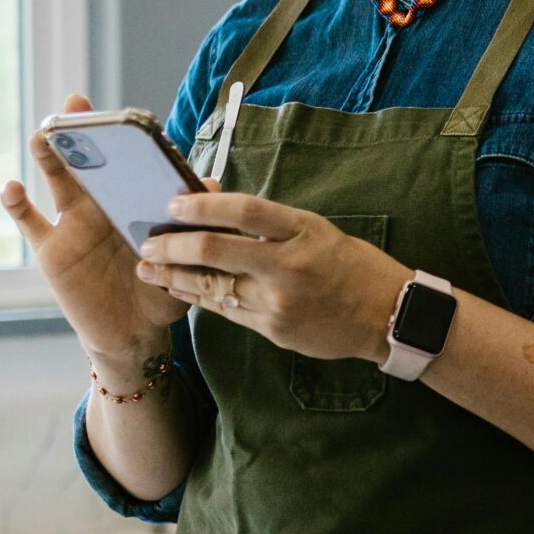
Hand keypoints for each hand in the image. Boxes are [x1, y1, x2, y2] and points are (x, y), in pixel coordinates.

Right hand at [0, 94, 193, 376]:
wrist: (135, 335)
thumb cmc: (161, 292)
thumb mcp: (184, 258)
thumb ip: (193, 224)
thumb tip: (212, 185)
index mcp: (133, 202)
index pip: (127, 162)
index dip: (123, 138)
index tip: (123, 115)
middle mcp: (101, 206)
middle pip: (87, 161)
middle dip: (80, 131)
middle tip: (75, 103)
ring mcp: (72, 225)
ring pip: (57, 182)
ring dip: (48, 157)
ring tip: (43, 135)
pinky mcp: (52, 251)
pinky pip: (30, 224)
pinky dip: (17, 205)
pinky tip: (11, 187)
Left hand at [137, 192, 410, 364]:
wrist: (386, 315)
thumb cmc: (350, 265)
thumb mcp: (316, 230)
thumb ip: (270, 224)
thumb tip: (218, 209)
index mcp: (303, 231)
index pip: (245, 210)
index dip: (204, 205)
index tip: (173, 204)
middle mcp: (288, 266)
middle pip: (217, 252)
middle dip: (174, 246)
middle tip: (148, 241)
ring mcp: (279, 302)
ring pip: (213, 286)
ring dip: (175, 276)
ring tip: (149, 268)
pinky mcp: (273, 329)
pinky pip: (226, 311)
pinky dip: (198, 298)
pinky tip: (179, 289)